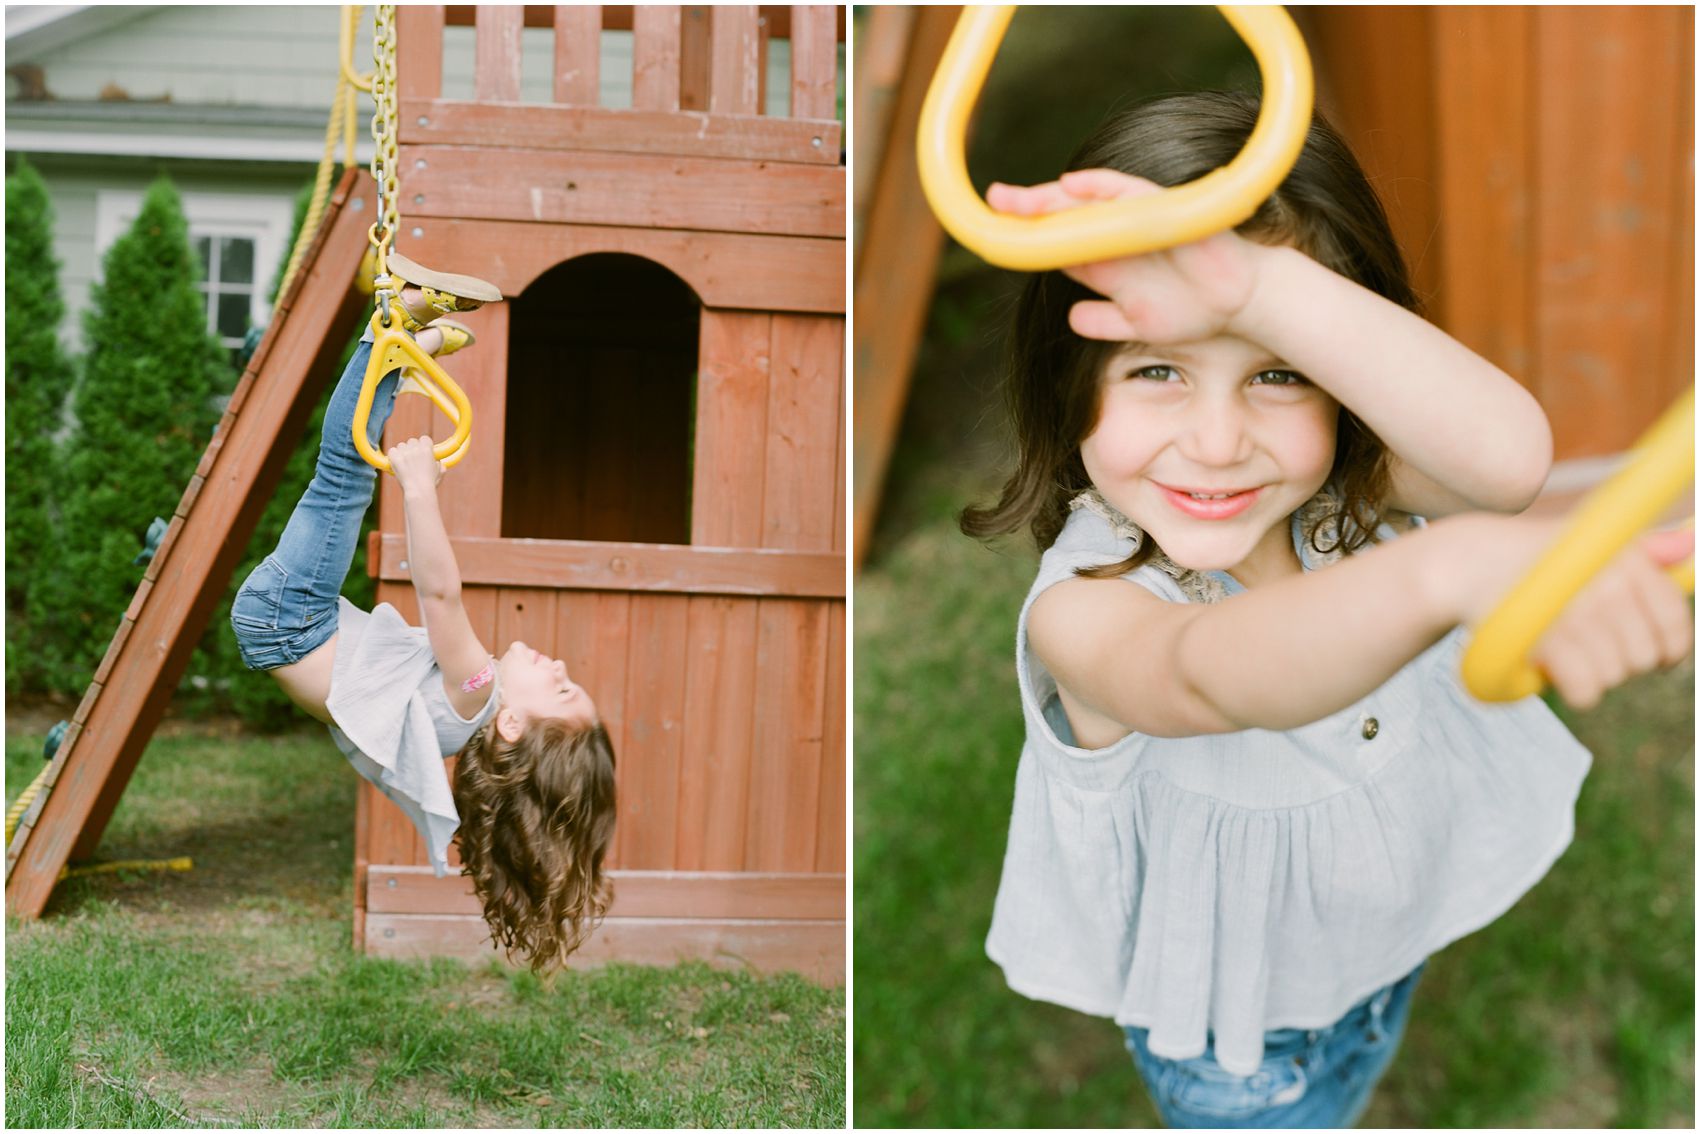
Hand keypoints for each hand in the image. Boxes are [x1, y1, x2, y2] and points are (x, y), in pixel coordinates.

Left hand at [387, 435, 444, 496]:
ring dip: (403, 452)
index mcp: (427, 449)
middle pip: (412, 441)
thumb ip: (439, 465)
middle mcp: (416, 448)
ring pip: (401, 446)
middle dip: (412, 448)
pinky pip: (392, 451)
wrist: (418, 491)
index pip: (424, 438)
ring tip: (404, 463)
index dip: (424, 445)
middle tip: (413, 458)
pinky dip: (393, 456)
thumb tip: (439, 463)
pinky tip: (396, 462)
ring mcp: (404, 453)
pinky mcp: (395, 458)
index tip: (423, 451)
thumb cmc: (430, 484)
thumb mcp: (439, 472)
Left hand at [986, 169, 1266, 342]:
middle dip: (1028, 209)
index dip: (1027, 237)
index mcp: (1106, 261)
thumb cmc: (1194, 309)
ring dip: (1052, 198)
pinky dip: (1101, 188)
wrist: (1241, 304)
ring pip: (1088, 203)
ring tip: (1017, 198)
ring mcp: (1141, 222)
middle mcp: (1118, 237)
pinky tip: (1072, 185)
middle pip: (1064, 216)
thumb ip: (1104, 320)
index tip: (993, 234)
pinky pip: (1130, 194)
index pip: (1058, 242)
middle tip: (994, 201)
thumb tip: (1071, 318)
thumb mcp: (1138, 322)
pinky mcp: (1167, 213)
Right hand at [1529, 526, 1692, 708]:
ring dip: (1593, 673)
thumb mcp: (1591, 542)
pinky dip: (1577, 690)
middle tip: (1589, 648)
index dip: (1672, 649)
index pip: (1674, 620)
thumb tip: (1688, 547)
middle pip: (1643, 656)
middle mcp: (1609, 583)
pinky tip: (1559, 675)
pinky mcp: (1547, 642)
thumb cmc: (1536, 559)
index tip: (1661, 661)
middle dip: (1622, 662)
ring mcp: (1578, 613)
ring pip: (1615, 675)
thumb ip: (1645, 549)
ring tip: (1567, 653)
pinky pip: (1588, 691)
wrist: (1471, 562)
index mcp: (1628, 558)